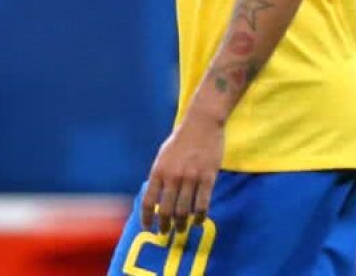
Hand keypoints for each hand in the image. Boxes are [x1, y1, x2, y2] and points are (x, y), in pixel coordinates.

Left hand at [141, 109, 224, 234]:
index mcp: (159, 171)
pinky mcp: (208, 177)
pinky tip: (199, 221)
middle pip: (167, 211)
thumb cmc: (182, 139)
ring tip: (182, 229)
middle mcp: (173, 177)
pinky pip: (203, 204)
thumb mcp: (163, 156)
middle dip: (166, 226)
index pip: (149, 202)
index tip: (149, 228)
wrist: (202, 122)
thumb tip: (156, 197)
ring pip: (185, 210)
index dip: (147, 219)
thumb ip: (159, 176)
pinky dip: (200, 216)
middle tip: (167, 233)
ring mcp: (191, 177)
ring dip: (182, 224)